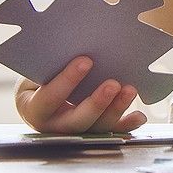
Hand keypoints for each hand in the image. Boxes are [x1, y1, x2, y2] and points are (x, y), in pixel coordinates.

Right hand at [14, 57, 147, 134]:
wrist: (42, 95)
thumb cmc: (42, 77)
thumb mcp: (38, 69)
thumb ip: (52, 61)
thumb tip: (78, 39)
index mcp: (34, 109)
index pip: (49, 98)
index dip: (67, 80)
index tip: (86, 61)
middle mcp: (53, 126)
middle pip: (76, 120)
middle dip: (96, 103)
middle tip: (113, 83)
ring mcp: (75, 132)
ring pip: (96, 128)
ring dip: (115, 110)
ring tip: (130, 90)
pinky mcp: (93, 133)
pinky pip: (112, 132)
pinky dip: (126, 125)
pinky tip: (139, 116)